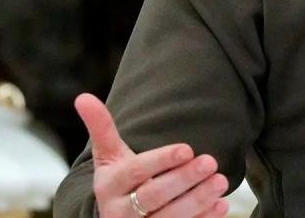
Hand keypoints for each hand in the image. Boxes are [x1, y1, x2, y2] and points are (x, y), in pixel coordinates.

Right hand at [74, 93, 229, 217]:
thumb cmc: (119, 180)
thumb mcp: (108, 156)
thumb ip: (101, 128)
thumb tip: (83, 97)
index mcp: (109, 186)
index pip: (135, 172)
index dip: (161, 161)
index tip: (187, 149)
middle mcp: (120, 212)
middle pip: (153, 196)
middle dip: (183, 179)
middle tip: (210, 162)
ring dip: (198, 200)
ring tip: (221, 181)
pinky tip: (221, 205)